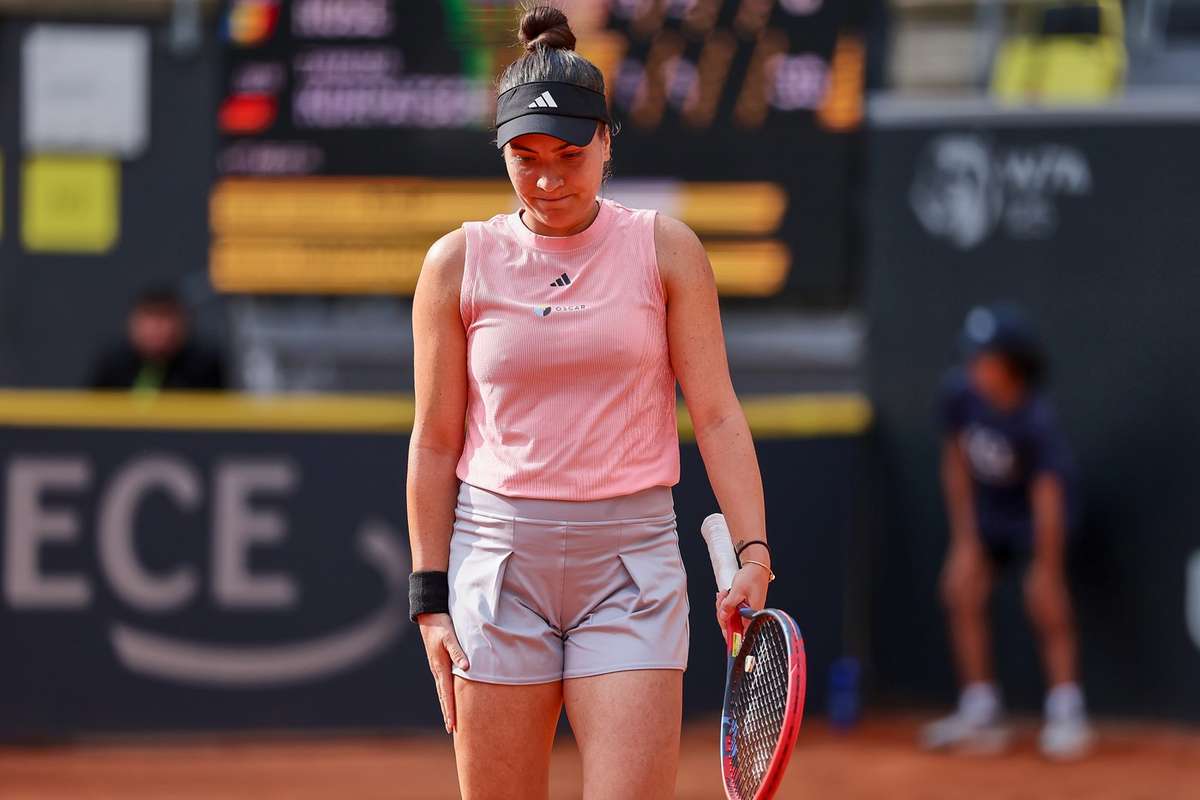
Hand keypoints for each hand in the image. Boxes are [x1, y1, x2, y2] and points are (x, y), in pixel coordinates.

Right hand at [416, 612, 468, 733]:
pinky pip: (444, 683)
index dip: (450, 711)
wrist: (429, 616)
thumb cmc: (441, 626)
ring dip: (447, 706)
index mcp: (440, 667)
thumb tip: (467, 668)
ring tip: (451, 720)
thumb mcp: (450, 636)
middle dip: (448, 714)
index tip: (452, 726)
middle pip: (443, 697)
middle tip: (451, 731)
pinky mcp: (439, 663)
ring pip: (443, 692)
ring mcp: (437, 668)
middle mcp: (437, 671)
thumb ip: (458, 652)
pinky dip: (447, 695)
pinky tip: (450, 699)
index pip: (446, 694)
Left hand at [714, 562, 770, 636]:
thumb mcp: (737, 591)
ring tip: (724, 594)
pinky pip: (732, 609)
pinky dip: (727, 603)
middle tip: (721, 600)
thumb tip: (723, 616)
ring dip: (724, 606)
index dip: (730, 633)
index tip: (723, 631)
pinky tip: (725, 595)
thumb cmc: (752, 577)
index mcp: (752, 614)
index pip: (740, 632)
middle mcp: (750, 615)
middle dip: (723, 613)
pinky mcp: (745, 606)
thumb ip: (729, 605)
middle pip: (732, 624)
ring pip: (731, 616)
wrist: (757, 567)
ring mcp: (747, 611)